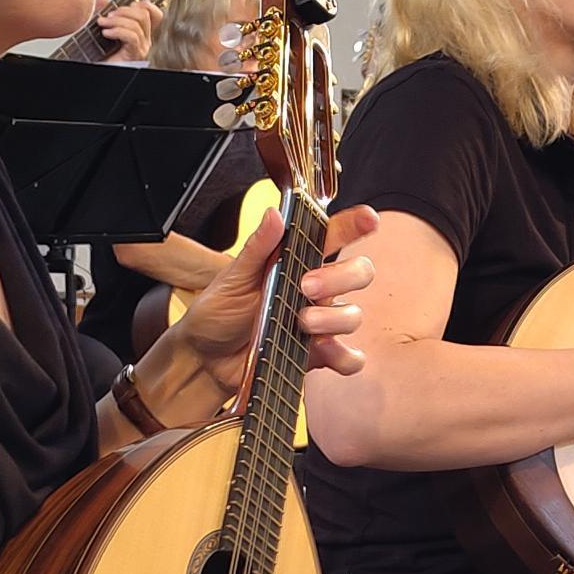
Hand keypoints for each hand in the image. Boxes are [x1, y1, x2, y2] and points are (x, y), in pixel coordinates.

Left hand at [98, 0, 163, 62]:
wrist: (99, 66)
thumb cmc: (102, 53)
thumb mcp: (105, 26)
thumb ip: (106, 13)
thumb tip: (103, 0)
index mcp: (140, 32)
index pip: (154, 14)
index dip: (143, 5)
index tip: (127, 5)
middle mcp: (144, 40)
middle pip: (144, 15)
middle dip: (123, 11)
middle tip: (109, 15)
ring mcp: (141, 48)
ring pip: (136, 25)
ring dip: (116, 21)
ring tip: (103, 24)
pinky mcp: (136, 54)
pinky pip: (132, 37)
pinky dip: (117, 31)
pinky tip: (106, 33)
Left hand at [173, 204, 378, 393]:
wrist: (206, 356)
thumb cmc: (220, 311)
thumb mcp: (233, 276)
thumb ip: (258, 247)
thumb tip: (274, 214)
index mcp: (296, 262)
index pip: (332, 237)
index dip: (354, 225)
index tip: (368, 219)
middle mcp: (315, 290)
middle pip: (357, 274)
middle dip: (341, 277)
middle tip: (306, 286)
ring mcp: (320, 323)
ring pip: (354, 316)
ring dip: (332, 318)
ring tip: (301, 322)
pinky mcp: (317, 355)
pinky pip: (350, 359)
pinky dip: (345, 357)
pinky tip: (323, 350)